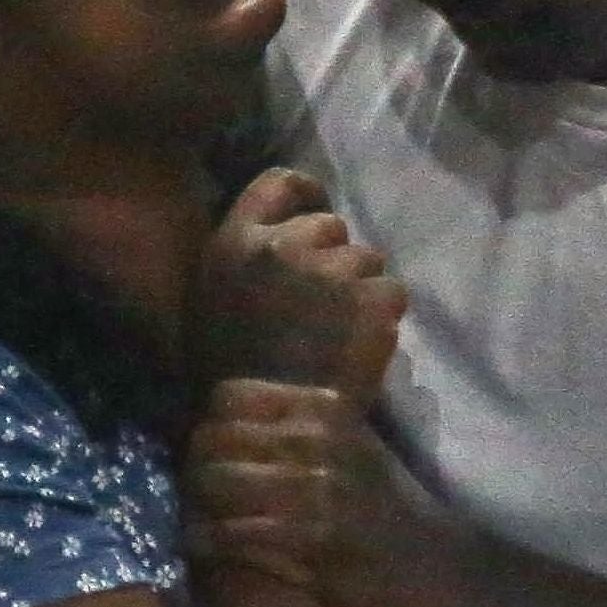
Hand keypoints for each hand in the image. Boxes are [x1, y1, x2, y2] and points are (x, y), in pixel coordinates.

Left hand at [182, 378, 455, 606]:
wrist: (435, 575)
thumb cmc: (386, 510)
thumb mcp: (355, 444)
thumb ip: (308, 418)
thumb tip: (244, 396)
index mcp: (327, 410)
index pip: (231, 397)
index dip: (209, 424)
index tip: (209, 451)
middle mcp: (318, 445)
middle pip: (213, 441)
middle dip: (192, 469)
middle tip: (192, 492)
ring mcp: (314, 497)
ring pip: (214, 487)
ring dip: (195, 509)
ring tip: (194, 522)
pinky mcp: (309, 549)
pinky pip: (232, 537)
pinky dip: (209, 544)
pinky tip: (205, 549)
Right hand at [190, 169, 407, 405]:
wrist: (273, 422)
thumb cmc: (233, 371)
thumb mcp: (215, 299)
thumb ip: (248, 260)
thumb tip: (283, 238)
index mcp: (237, 242)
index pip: (280, 183)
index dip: (306, 195)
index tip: (316, 212)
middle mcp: (286, 245)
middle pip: (331, 226)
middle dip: (334, 256)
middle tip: (325, 298)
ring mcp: (334, 269)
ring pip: (367, 260)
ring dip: (360, 287)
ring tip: (343, 328)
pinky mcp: (373, 297)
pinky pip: (392, 291)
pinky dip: (383, 314)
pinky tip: (364, 341)